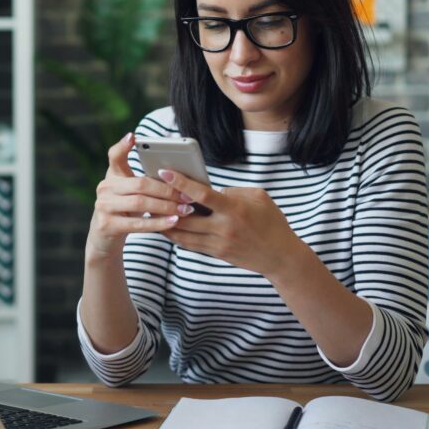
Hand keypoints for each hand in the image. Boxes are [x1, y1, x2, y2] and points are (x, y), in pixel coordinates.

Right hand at [85, 134, 191, 262]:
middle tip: (187, 195)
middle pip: (140, 184)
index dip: (123, 146)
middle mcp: (104, 188)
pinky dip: (159, 223)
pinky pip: (138, 224)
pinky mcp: (107, 225)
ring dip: (167, 207)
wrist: (104, 237)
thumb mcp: (129, 192)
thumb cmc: (125, 210)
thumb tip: (176, 175)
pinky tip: (174, 222)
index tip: (134, 136)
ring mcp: (104, 206)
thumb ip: (144, 181)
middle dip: (167, 190)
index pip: (114, 156)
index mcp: (112, 176)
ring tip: (185, 209)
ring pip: (140, 203)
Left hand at [155, 169, 306, 278]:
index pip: (202, 194)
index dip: (181, 183)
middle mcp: (223, 227)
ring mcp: (218, 243)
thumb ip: (232, 191)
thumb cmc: (271, 221)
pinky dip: (175, 235)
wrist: (280, 256)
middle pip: (185, 216)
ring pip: (182, 233)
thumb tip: (210, 190)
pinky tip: (165, 226)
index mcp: (234, 209)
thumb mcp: (258, 197)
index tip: (164, 172)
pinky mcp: (216, 253)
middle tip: (148, 191)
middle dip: (165, 204)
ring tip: (150, 210)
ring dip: (165, 221)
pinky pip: (189, 244)